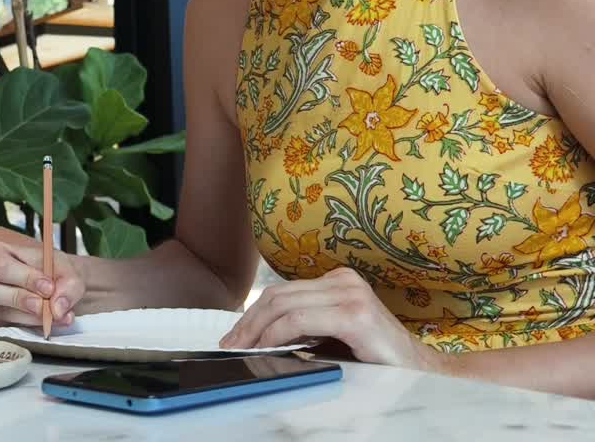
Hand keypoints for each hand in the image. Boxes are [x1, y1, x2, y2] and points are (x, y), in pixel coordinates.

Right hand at [0, 240, 82, 327]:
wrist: (54, 285)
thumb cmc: (50, 269)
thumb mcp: (66, 267)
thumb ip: (68, 284)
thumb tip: (58, 307)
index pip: (0, 266)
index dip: (24, 278)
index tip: (49, 287)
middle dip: (18, 299)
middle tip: (44, 306)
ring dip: (28, 317)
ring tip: (54, 316)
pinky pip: (3, 328)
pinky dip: (29, 326)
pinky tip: (46, 322)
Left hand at [219, 267, 446, 370]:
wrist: (423, 372)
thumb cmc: (376, 358)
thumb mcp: (334, 336)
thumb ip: (306, 327)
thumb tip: (259, 335)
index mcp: (338, 281)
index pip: (282, 292)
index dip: (253, 313)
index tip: (236, 335)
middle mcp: (343, 281)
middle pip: (278, 295)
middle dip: (248, 321)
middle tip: (230, 344)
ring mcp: (350, 294)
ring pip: (283, 305)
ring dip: (256, 329)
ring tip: (242, 348)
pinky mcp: (354, 314)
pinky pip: (299, 320)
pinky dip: (275, 334)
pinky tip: (265, 347)